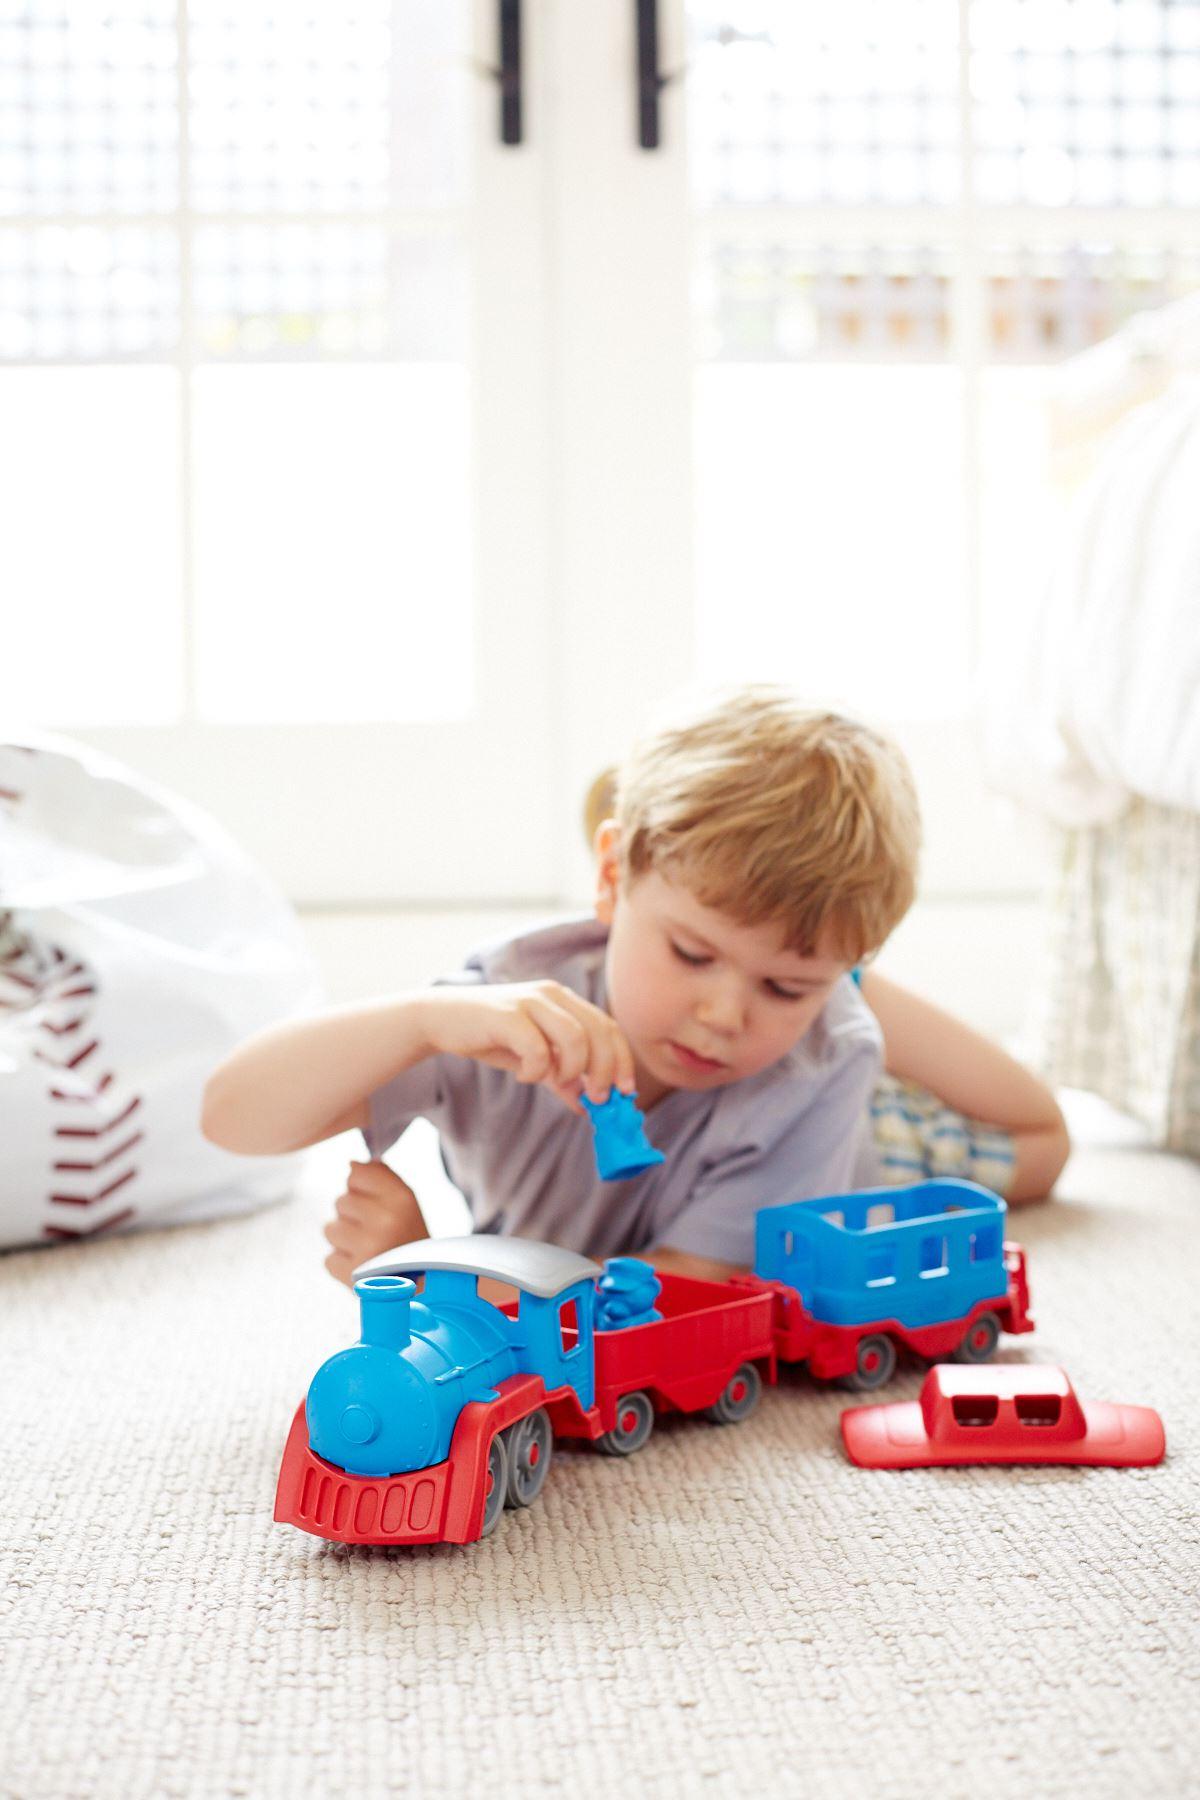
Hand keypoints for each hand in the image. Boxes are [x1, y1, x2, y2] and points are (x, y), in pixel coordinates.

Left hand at [323, 1159, 425, 1287]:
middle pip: (340, 1201)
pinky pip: (328, 1259)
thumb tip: (351, 1164)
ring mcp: (369, 1249)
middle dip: (352, 1216)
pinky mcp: (353, 1276)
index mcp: (403, 1198)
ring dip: (344, 1241)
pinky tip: (363, 1268)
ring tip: (368, 1250)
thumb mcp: (406, 1201)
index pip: (356, 1174)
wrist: (425, 1286)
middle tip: (376, 1232)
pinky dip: (342, 1265)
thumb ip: (380, 1176)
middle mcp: (387, 1221)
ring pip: (330, 1230)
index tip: (378, 1204)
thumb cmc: (408, 1238)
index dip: (362, 1189)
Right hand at [417, 981, 635, 1113]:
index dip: (622, 1060)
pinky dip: (537, 1070)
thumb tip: (588, 1107)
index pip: (609, 1027)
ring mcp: (530, 1001)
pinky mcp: (508, 1014)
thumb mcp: (533, 1059)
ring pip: (576, 1038)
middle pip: (599, 1032)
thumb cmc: (491, 1037)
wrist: (441, 1019)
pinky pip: (538, 1049)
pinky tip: (523, 1075)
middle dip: (604, 1071)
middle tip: (596, 1098)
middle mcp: (553, 994)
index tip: (625, 1092)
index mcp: (565, 1000)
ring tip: (553, 1081)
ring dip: (572, 1070)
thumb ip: (561, 1078)